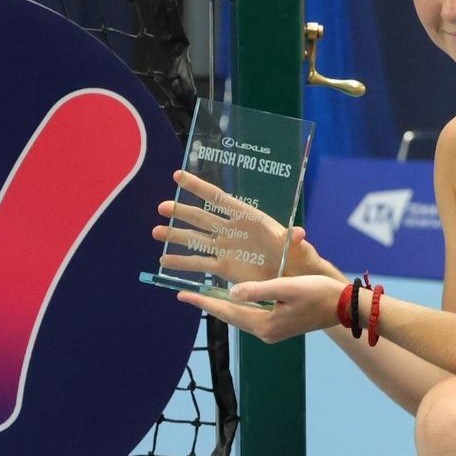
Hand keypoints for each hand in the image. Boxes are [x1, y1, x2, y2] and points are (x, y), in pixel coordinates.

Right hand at [152, 169, 325, 284]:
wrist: (297, 279)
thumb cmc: (300, 258)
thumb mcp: (299, 248)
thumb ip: (294, 241)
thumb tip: (299, 233)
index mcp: (249, 218)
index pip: (219, 199)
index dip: (198, 188)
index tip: (178, 176)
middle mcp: (233, 231)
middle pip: (202, 217)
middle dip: (182, 212)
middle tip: (162, 207)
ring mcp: (227, 249)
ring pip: (196, 239)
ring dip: (176, 236)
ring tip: (155, 232)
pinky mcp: (225, 268)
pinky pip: (199, 263)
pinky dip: (182, 262)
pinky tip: (164, 260)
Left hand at [177, 274, 346, 343]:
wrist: (344, 307)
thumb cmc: (319, 294)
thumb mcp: (287, 288)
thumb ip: (258, 290)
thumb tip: (231, 292)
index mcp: (264, 325)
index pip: (227, 311)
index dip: (204, 302)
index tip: (181, 294)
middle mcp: (265, 332)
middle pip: (230, 317)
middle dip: (208, 304)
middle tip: (185, 294)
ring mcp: (272, 331)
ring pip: (239, 317)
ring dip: (222, 306)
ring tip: (203, 295)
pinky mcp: (279, 326)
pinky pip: (251, 316)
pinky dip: (238, 306)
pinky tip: (231, 298)